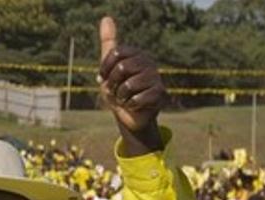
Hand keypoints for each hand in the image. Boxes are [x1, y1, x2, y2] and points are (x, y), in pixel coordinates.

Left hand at [98, 17, 164, 148]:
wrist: (128, 116)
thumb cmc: (118, 90)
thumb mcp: (108, 67)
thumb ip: (109, 43)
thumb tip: (106, 18)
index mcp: (136, 54)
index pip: (116, 53)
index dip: (105, 68)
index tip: (104, 77)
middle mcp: (149, 62)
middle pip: (122, 68)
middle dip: (113, 84)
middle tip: (116, 90)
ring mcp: (156, 77)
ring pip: (128, 85)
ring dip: (121, 97)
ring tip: (126, 98)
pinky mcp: (160, 94)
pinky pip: (137, 99)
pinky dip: (130, 105)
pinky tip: (135, 105)